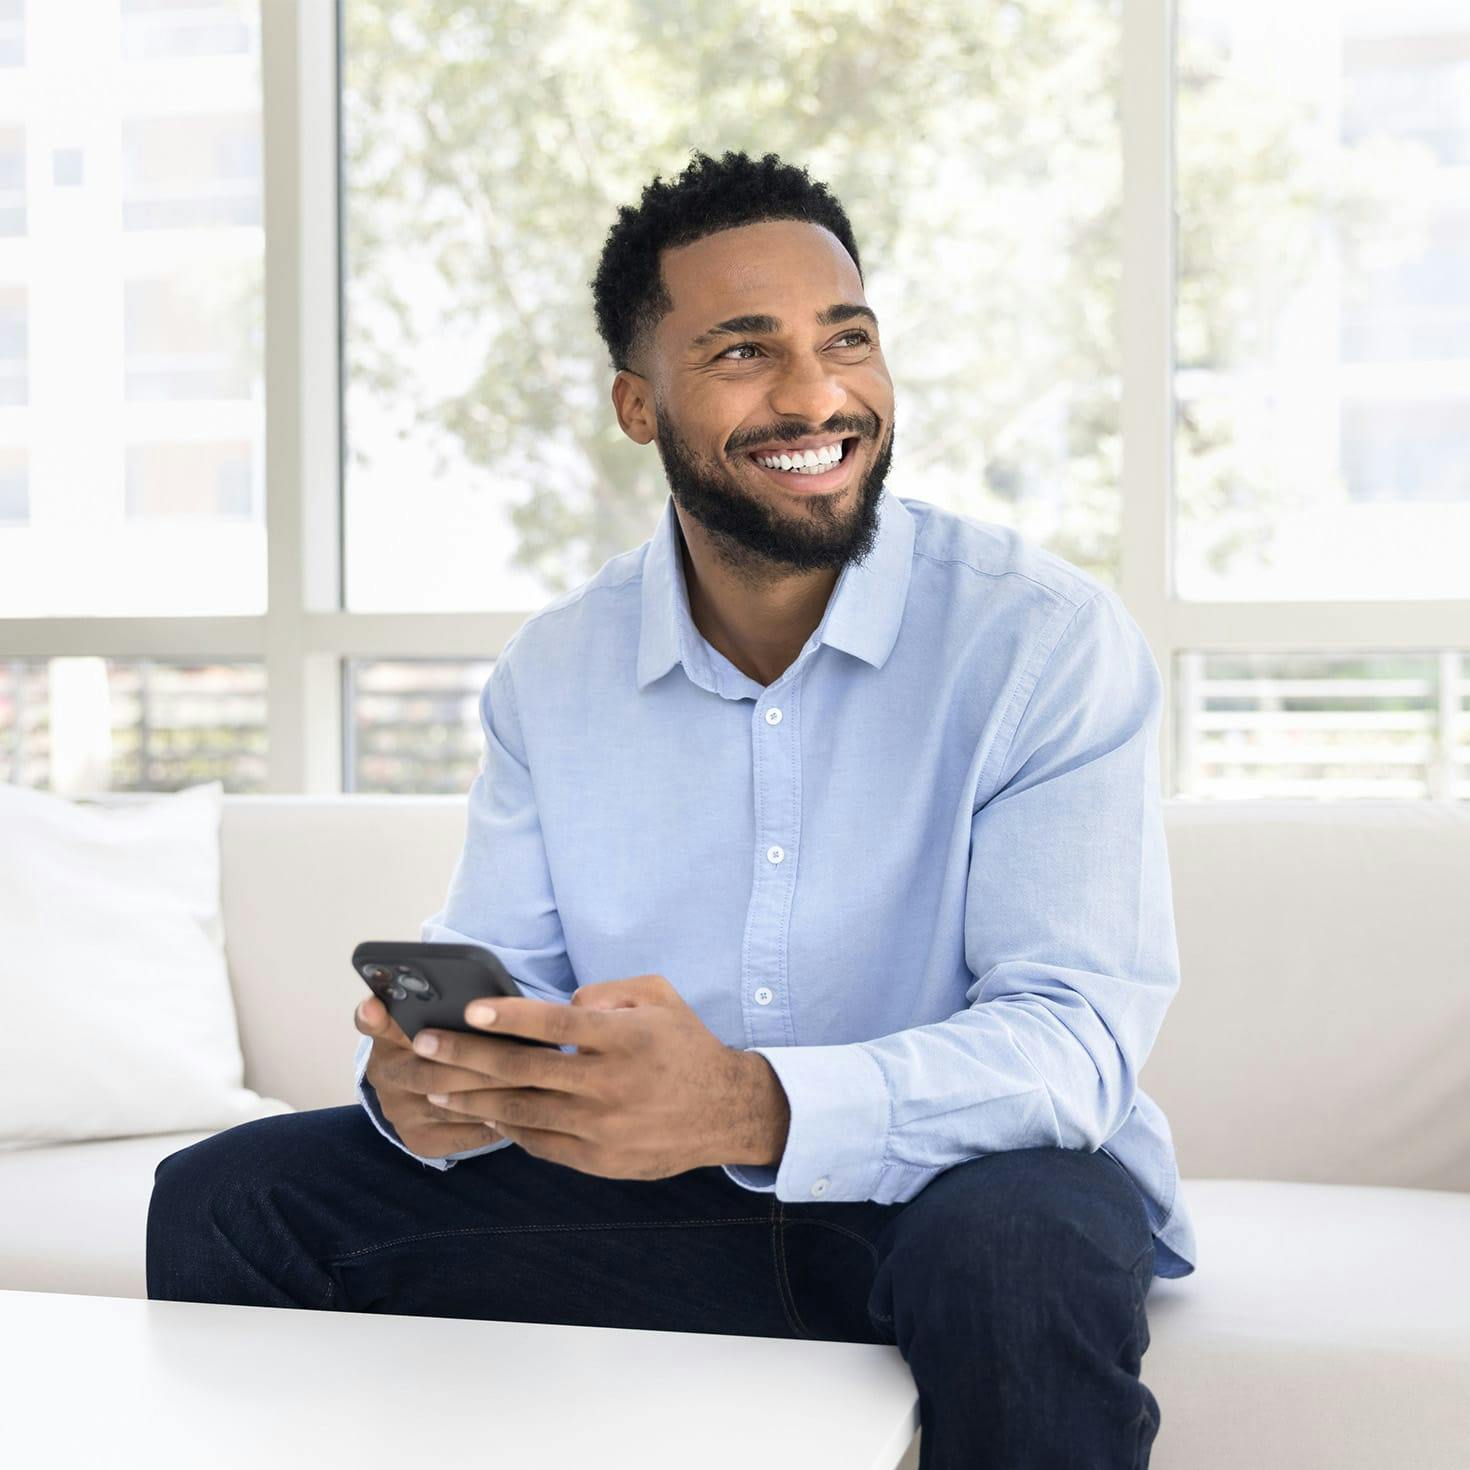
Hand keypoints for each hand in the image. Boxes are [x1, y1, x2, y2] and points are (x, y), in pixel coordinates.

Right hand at [354, 995, 509, 1158]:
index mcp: (387, 1035)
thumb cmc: (447, 1043)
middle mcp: (386, 1075)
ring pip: (450, 1107)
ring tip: (530, 1083)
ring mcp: (399, 1112)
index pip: (372, 1022)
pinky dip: (495, 1123)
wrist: (427, 1094)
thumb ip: (448, 1007)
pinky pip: (463, 1135)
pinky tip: (521, 1110)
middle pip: (427, 1073)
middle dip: (475, 1066)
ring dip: (492, 1095)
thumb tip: (482, 1000)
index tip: (375, 1006)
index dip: (373, 1017)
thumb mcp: (440, 1020)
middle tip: (516, 1058)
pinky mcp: (419, 1141)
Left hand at [411, 975, 776, 1180]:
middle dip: (466, 1056)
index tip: (469, 1010)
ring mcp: (602, 1126)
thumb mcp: (658, 997)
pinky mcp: (598, 1159)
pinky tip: (482, 1112)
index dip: (511, 1016)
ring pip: (523, 1111)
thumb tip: (562, 1004)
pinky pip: (540, 1143)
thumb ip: (607, 991)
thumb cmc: (684, 1045)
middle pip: (525, 1069)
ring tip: (435, 1085)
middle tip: (424, 1044)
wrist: (725, 1111)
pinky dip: (507, 1127)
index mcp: (624, 1038)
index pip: (557, 1024)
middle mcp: (609, 1084)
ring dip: (473, 1097)